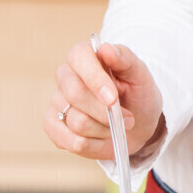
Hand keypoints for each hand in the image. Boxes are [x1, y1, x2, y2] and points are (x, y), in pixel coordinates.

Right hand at [45, 39, 164, 161]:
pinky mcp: (52, 126)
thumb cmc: (138, 94)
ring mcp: (56, 102)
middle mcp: (66, 76)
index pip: (78, 57)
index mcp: (86, 56)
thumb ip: (125, 59)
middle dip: (105, 111)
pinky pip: (72, 141)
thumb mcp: (140, 74)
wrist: (138, 124)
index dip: (94, 78)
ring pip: (76, 121)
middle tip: (128, 118)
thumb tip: (105, 48)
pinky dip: (95, 143)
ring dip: (105, 128)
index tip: (113, 98)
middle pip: (75, 93)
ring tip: (116, 125)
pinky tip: (102, 136)